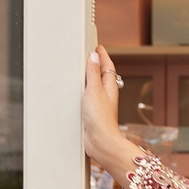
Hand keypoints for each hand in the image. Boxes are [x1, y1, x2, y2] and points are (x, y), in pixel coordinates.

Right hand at [82, 45, 137, 183]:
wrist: (100, 141)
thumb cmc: (101, 119)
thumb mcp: (94, 90)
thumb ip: (93, 73)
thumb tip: (94, 56)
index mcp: (109, 86)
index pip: (107, 66)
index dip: (102, 55)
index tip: (98, 46)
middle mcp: (107, 94)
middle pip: (103, 74)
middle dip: (98, 64)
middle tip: (91, 54)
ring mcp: (100, 104)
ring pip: (96, 85)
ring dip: (91, 76)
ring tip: (84, 69)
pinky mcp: (93, 113)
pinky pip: (89, 96)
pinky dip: (85, 90)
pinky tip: (79, 92)